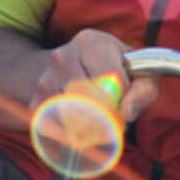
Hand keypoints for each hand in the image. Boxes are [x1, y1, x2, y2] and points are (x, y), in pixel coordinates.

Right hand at [33, 29, 157, 122]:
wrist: (72, 66)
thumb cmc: (114, 67)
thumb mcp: (138, 71)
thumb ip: (143, 89)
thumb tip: (126, 113)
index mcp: (90, 42)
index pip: (110, 79)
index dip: (123, 100)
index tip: (125, 106)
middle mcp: (62, 57)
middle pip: (88, 101)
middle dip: (106, 119)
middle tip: (113, 123)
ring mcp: (44, 80)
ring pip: (71, 118)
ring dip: (89, 130)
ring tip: (98, 123)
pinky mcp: (36, 104)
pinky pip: (56, 130)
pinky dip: (71, 136)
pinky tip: (80, 129)